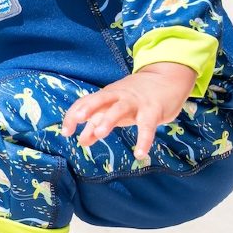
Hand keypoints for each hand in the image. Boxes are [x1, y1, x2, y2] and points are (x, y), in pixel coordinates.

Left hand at [60, 62, 196, 157]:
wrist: (168, 79)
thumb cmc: (135, 98)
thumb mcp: (114, 108)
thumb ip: (97, 123)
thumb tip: (81, 140)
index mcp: (107, 95)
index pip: (86, 102)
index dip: (74, 115)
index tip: (65, 132)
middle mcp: (119, 96)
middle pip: (100, 99)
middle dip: (88, 108)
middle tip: (78, 120)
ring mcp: (136, 102)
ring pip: (120, 109)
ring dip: (109, 120)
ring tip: (100, 134)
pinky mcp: (153, 110)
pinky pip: (147, 126)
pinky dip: (144, 140)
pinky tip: (139, 154)